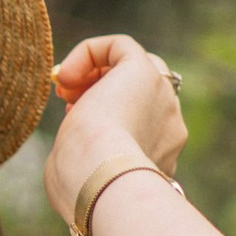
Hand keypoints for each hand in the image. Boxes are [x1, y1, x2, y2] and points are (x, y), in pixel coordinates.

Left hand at [44, 34, 186, 235]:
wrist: (100, 182)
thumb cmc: (85, 190)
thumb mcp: (84, 182)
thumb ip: (86, 165)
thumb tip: (71, 161)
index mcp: (160, 157)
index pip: (140, 122)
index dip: (105, 114)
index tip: (73, 121)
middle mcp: (170, 126)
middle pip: (142, 91)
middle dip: (103, 90)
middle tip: (69, 102)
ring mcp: (162, 97)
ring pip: (133, 66)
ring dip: (95, 71)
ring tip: (65, 88)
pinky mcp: (145, 71)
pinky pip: (120, 45)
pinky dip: (89, 51)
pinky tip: (65, 74)